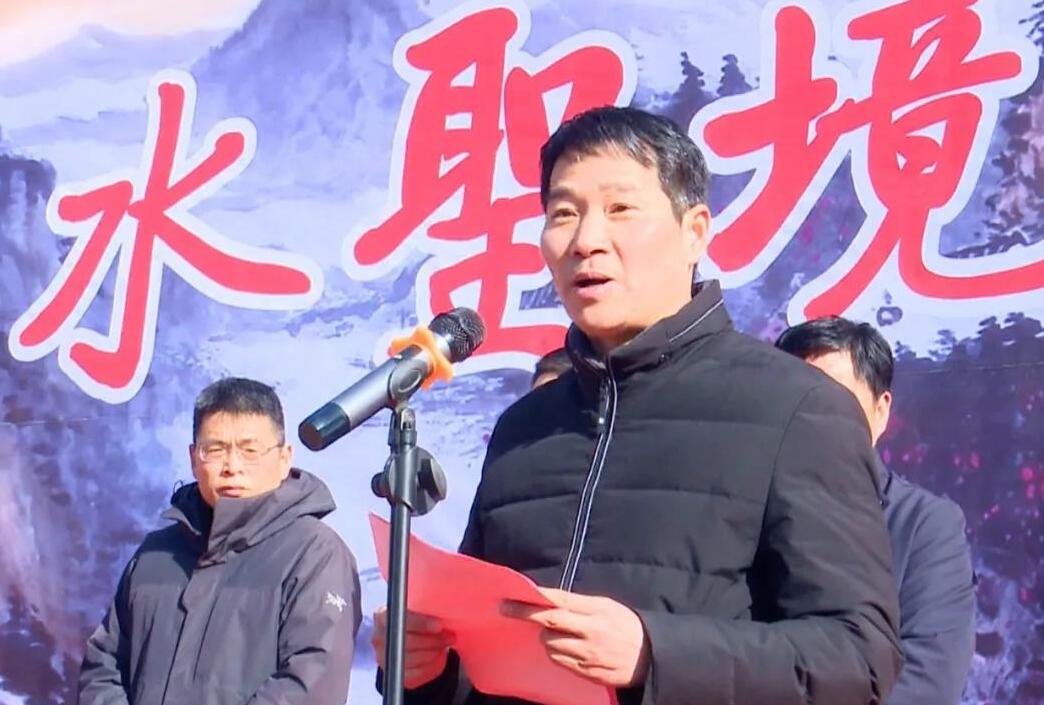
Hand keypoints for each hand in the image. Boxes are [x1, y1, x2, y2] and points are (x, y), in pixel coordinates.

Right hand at [372, 607, 453, 688]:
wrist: (405, 638)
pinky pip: (413, 672)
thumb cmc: (412, 620)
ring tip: (443, 645)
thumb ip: (423, 610)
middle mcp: (378, 636)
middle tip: (449, 637)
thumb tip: (446, 613)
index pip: (400, 619)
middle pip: (407, 641)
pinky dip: (428, 664)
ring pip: (411, 658)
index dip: (421, 623)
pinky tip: (435, 655)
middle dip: (432, 640)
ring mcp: (382, 656)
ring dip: (432, 652)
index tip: (438, 625)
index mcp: (382, 615)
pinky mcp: (391, 671)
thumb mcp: (415, 609)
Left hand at [502, 588, 649, 687]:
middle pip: (550, 623)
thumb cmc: (625, 625)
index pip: (559, 601)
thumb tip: (548, 598)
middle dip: (525, 615)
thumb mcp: (606, 606)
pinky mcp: (587, 673)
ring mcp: (588, 655)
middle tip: (506, 609)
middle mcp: (591, 632)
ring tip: (554, 633)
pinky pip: (560, 662)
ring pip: (550, 645)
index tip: (511, 595)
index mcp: (597, 611)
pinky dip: (556, 653)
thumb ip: (579, 603)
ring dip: (545, 637)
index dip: (533, 598)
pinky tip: (563, 647)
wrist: (650, 656)